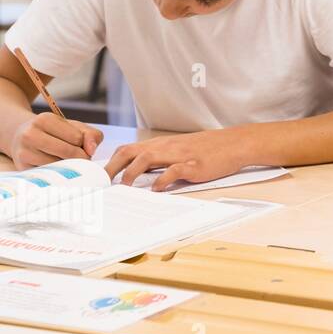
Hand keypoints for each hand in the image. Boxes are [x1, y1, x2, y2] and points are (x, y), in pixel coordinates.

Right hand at [8, 114, 100, 168]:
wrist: (24, 138)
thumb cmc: (55, 133)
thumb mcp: (74, 127)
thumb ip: (91, 135)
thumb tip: (91, 150)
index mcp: (44, 120)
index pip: (77, 138)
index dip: (83, 144)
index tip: (80, 146)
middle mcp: (30, 134)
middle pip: (67, 152)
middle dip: (80, 157)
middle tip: (81, 159)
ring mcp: (23, 152)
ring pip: (58, 165)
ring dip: (69, 167)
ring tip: (66, 161)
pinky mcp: (22, 168)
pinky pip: (49, 175)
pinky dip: (58, 174)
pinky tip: (57, 169)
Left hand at [105, 130, 247, 191]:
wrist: (234, 143)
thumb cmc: (207, 149)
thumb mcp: (179, 150)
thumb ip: (160, 160)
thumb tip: (138, 176)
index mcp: (160, 144)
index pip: (127, 150)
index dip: (109, 163)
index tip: (98, 179)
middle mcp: (165, 147)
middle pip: (129, 152)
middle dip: (111, 168)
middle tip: (101, 185)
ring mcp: (179, 155)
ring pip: (146, 158)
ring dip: (131, 174)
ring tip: (124, 188)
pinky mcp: (193, 164)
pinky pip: (174, 170)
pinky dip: (162, 180)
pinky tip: (158, 189)